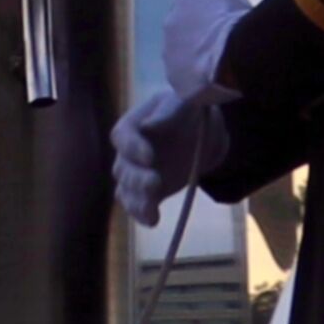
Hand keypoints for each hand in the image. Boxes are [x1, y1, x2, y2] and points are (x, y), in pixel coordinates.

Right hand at [111, 86, 221, 224]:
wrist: (201, 133)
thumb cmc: (188, 110)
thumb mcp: (183, 103)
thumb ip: (168, 112)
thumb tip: (147, 126)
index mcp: (131, 125)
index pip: (122, 137)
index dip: (132, 148)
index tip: (150, 157)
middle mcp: (128, 152)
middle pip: (123, 168)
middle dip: (137, 179)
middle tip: (155, 182)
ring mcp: (136, 174)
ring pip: (126, 190)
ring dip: (137, 201)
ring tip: (152, 210)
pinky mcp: (147, 192)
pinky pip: (136, 206)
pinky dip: (142, 215)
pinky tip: (152, 220)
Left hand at [161, 0, 251, 103]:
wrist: (231, 53)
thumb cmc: (232, 19)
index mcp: (182, 2)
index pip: (190, 8)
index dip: (208, 18)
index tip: (222, 25)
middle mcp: (169, 25)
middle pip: (184, 33)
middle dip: (199, 38)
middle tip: (223, 46)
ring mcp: (170, 54)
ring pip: (183, 57)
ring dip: (197, 60)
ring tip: (221, 65)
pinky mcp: (175, 80)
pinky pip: (187, 80)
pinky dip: (198, 81)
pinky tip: (215, 81)